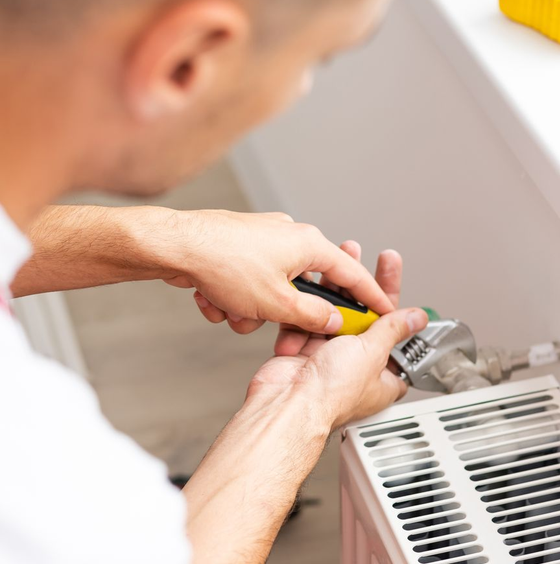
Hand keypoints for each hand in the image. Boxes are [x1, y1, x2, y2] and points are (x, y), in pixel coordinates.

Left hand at [161, 210, 394, 334]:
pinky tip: (214, 300)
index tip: (381, 311)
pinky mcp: (240, 251)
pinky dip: (233, 300)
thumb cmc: (222, 262)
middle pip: (306, 289)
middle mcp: (290, 239)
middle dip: (284, 314)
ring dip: (252, 312)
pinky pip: (249, 287)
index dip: (369, 297)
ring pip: (273, 293)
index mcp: (309, 245)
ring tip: (231, 311)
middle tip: (276, 324)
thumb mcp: (277, 303)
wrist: (173, 246)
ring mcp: (263, 244)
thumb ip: (313, 317)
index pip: (351, 274)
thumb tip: (332, 321)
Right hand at [246, 240, 424, 426]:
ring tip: (333, 261)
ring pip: (333, 315)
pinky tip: (309, 287)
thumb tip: (416, 318)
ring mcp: (327, 359)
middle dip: (360, 287)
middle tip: (362, 254)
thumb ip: (393, 330)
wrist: (286, 404)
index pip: (396, 333)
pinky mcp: (301, 351)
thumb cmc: (331, 393)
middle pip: (363, 318)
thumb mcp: (373, 351)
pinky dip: (306, 309)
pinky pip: (306, 322)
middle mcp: (356, 368)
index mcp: (382, 376)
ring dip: (332, 291)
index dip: (394, 304)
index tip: (390, 276)